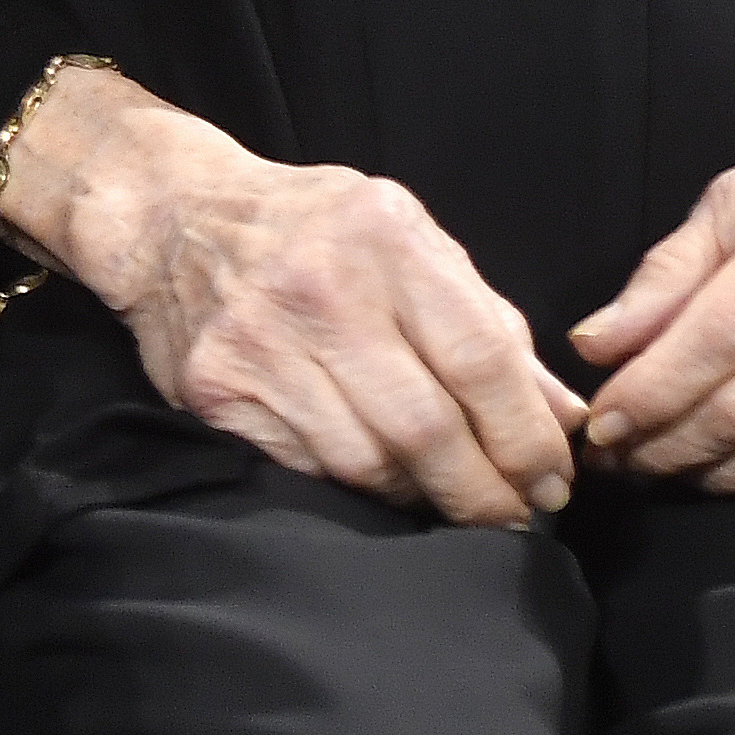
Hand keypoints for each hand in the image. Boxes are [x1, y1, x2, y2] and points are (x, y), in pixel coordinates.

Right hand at [7, 68, 582, 528]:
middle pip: (425, 426)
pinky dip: (358, 491)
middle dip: (484, 490)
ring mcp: (261, 343)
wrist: (173, 217)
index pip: (479, 358)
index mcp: (384, 236)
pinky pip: (309, 470)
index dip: (527, 435)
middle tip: (515, 517)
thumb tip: (562, 413)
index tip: (553, 480)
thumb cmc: (314, 229)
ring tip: (453, 502)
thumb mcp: (409, 240)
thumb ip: (487, 320)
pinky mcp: (216, 391)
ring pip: (368, 463)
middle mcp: (321, 288)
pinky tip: (384, 486)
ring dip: (423, 497)